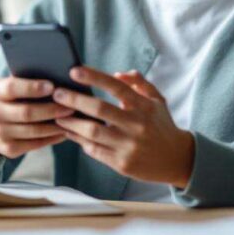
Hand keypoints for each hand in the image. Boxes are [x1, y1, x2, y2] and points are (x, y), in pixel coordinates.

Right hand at [0, 76, 74, 166]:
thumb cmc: (7, 100)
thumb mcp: (9, 88)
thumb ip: (26, 81)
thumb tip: (57, 79)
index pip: (12, 88)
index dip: (32, 88)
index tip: (52, 86)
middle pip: (26, 112)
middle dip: (51, 109)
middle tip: (70, 106)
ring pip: (33, 130)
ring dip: (55, 125)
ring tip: (71, 119)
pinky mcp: (8, 149)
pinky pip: (34, 144)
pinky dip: (52, 138)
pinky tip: (63, 132)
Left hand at [52, 67, 194, 188]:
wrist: (177, 159)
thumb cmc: (162, 125)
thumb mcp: (157, 100)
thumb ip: (139, 83)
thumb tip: (117, 73)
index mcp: (143, 106)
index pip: (116, 87)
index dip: (94, 77)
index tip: (74, 71)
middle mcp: (136, 125)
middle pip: (100, 109)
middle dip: (75, 100)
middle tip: (57, 93)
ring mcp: (128, 146)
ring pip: (93, 132)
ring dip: (72, 123)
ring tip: (57, 115)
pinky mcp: (122, 163)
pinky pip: (94, 150)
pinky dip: (79, 140)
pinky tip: (70, 132)